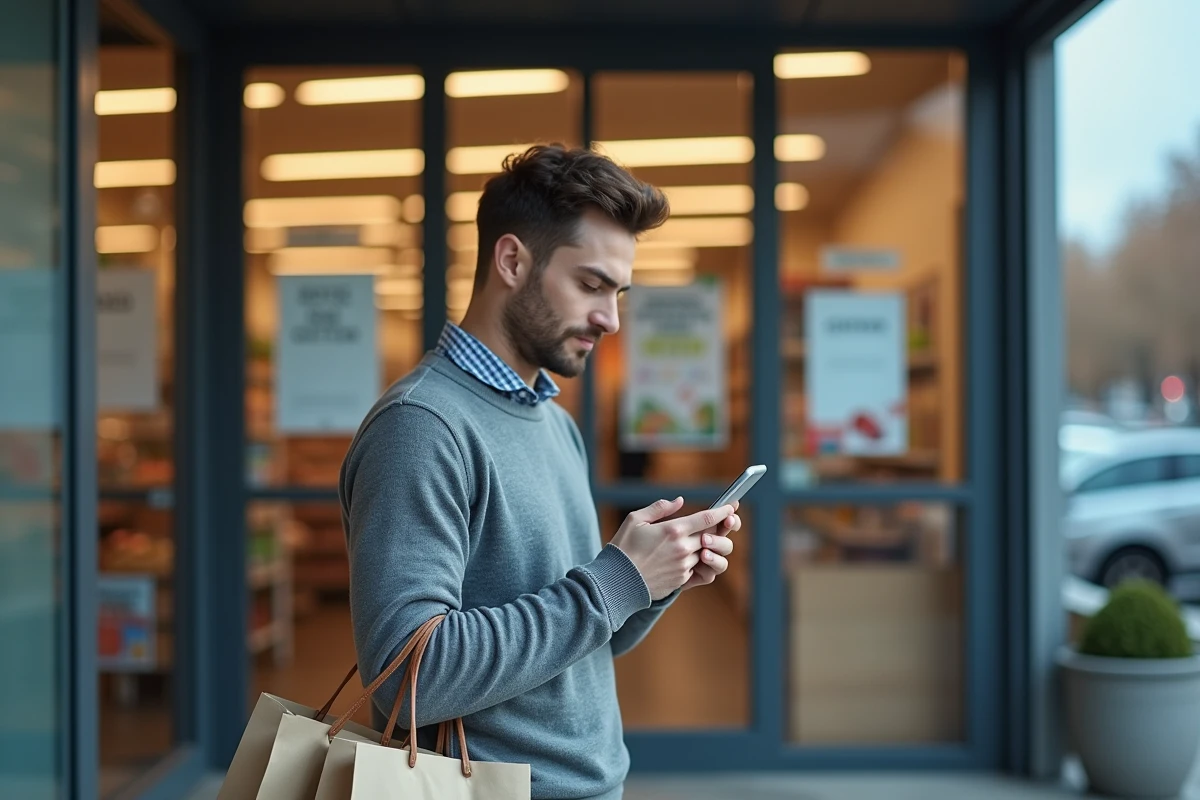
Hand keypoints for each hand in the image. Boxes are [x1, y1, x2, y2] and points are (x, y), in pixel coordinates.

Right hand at [610, 498, 737, 600]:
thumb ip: (660, 508)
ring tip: (693, 541)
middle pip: (712, 535)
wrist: (616, 582)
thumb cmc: (623, 548)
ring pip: (706, 552)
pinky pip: (697, 567)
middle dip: (719, 528)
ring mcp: (684, 566)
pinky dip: (694, 560)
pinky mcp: (682, 580)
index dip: (722, 511)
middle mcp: (683, 549)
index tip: (731, 506)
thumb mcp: (635, 519)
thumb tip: (680, 501)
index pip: (708, 518)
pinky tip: (680, 557)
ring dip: (704, 545)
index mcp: (673, 530)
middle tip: (721, 522)